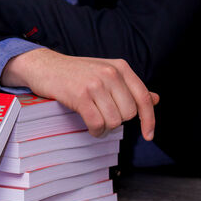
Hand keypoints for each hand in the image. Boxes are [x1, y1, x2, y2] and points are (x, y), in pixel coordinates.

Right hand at [2, 48, 158, 140]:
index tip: (149, 135)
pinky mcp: (80, 96)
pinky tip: (90, 126)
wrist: (44, 66)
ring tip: (94, 119)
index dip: (149, 119)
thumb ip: (130, 87)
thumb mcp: (106, 73)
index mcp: (120, 67)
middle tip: (103, 115)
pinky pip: (97, 124)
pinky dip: (95, 131)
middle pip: (129, 113)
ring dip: (105, 127)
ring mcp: (95, 84)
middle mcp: (110, 73)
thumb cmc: (76, 72)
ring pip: (114, 121)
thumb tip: (156, 99)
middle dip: (118, 121)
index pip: (143, 97)